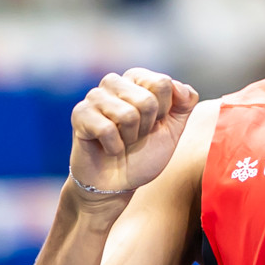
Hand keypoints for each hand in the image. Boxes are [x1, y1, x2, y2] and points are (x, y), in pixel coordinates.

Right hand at [69, 69, 199, 195]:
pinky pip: (107, 129)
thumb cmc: (143, 154)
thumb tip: (180, 88)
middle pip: (147, 99)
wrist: (117, 183)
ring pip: (127, 115)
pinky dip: (114, 147)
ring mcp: (94, 97)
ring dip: (130, 138)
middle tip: (135, 137)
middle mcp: (114, 83)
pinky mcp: (79, 115)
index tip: (153, 125)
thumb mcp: (173, 129)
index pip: (162, 83)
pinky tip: (108, 149)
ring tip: (122, 141)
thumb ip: (185, 104)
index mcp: (136, 80)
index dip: (164, 112)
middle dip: (147, 127)